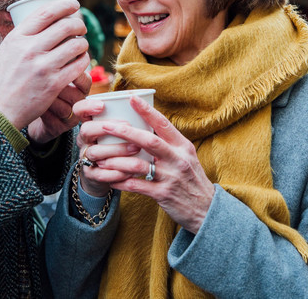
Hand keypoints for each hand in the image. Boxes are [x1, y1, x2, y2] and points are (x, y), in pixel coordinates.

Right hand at [0, 0, 89, 130]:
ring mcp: (43, 67)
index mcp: (17, 37)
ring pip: (76, 45)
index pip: (46, 12)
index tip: (74, 5)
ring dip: (83, 43)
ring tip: (81, 45)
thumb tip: (45, 19)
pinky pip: (78, 66)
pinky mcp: (54, 84)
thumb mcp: (7, 49)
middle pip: (65, 26)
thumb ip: (24, 35)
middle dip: (79, 24)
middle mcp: (30, 49)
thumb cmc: (3, 78)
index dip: (65, 5)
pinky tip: (81, 60)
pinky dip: (84, 60)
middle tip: (81, 27)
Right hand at [72, 98, 141, 196]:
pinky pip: (100, 174)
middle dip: (105, 127)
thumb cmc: (118, 143)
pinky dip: (116, 172)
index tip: (102, 106)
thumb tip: (144, 98)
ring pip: (95, 152)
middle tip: (128, 126)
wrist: (108, 173)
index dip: (87, 106)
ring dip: (116, 149)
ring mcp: (86, 157)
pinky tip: (130, 171)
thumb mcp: (119, 127)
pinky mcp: (91, 174)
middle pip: (86, 130)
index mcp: (90, 123)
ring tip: (136, 148)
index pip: (79, 110)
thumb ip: (125, 114)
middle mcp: (84, 139)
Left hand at [94, 96, 214, 233]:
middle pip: (148, 140)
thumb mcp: (186, 157)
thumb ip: (169, 144)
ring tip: (101, 158)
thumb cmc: (192, 179)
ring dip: (117, 160)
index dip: (146, 110)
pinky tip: (110, 180)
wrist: (206, 209)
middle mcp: (178, 159)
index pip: (163, 124)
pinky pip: (137, 186)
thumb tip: (147, 127)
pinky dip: (121, 182)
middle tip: (106, 126)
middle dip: (125, 132)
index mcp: (183, 146)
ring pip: (139, 165)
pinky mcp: (164, 195)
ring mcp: (171, 177)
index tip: (131, 98)